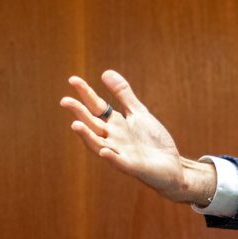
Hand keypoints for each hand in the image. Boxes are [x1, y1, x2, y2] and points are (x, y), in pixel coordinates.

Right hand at [60, 70, 214, 204]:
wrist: (172, 165)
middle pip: (92, 123)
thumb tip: (105, 72)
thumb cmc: (152, 141)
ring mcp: (121, 152)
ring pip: (99, 144)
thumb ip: (123, 95)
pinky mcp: (132, 166)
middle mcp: (113, 138)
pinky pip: (120, 162)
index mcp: (114, 124)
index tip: (73, 80)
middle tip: (65, 101)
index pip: (96, 106)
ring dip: (87, 136)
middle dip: (79, 113)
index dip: (85, 93)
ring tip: (75, 125)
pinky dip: (111, 157)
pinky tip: (104, 151)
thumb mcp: (138, 113)